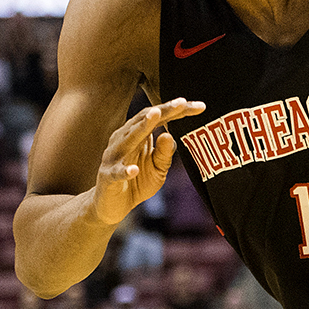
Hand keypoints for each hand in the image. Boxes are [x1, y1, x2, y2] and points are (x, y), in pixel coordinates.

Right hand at [90, 98, 204, 225]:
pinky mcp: (107, 177)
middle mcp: (123, 140)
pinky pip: (116, 173)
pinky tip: (134, 170)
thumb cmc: (137, 183)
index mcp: (137, 135)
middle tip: (182, 102)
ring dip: (141, 127)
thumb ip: (165, 153)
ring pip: (128, 139)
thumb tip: (170, 134)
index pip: (158, 118)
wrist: (111, 206)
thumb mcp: (158, 169)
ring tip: (155, 115)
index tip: (201, 106)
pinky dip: (124, 171)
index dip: (178, 111)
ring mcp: (114, 158)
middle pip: (144, 120)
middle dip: (163, 110)